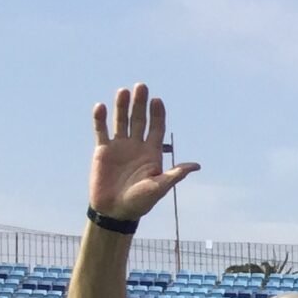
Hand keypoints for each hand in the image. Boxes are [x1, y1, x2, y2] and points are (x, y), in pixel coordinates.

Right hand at [87, 84, 200, 223]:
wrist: (116, 210)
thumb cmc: (140, 202)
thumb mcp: (159, 187)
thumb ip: (175, 175)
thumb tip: (196, 165)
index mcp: (152, 153)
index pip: (156, 128)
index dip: (157, 114)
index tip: (158, 101)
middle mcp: (136, 146)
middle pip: (139, 120)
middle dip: (140, 104)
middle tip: (142, 86)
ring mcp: (119, 146)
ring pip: (121, 121)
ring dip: (122, 106)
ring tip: (123, 91)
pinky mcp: (102, 150)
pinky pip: (101, 131)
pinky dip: (100, 119)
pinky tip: (101, 107)